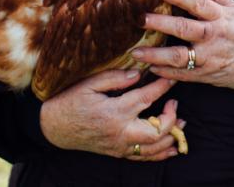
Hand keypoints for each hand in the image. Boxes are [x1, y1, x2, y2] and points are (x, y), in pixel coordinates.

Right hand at [39, 69, 182, 160]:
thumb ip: (115, 78)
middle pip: (157, 131)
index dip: (163, 86)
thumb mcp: (88, 84)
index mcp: (114, 112)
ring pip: (154, 149)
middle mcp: (120, 132)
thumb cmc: (68, 102)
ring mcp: (119, 146)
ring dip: (171, 137)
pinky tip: (172, 147)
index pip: (147, 98)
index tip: (173, 76)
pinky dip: (160, 154)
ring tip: (182, 124)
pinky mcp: (117, 153)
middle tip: (175, 102)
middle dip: (172, 117)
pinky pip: (143, 158)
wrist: (51, 128)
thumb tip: (138, 73)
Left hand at [134, 0, 233, 98]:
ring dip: (155, 55)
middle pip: (183, 29)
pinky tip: (151, 69)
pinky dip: (166, 73)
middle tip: (142, 19)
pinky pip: (183, 76)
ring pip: (178, 57)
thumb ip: (219, 0)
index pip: (199, 4)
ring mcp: (210, 59)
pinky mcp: (208, 76)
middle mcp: (215, 37)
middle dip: (160, 24)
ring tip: (137, 52)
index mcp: (223, 18)